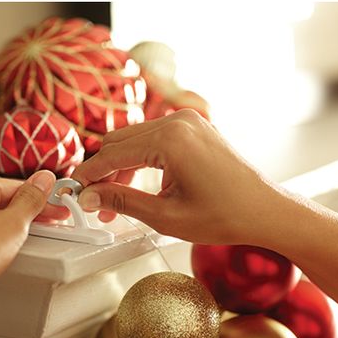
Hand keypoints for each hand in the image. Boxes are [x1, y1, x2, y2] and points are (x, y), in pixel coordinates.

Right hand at [77, 112, 283, 246]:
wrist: (264, 210)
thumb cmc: (226, 215)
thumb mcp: (167, 216)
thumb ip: (123, 202)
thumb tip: (91, 196)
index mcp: (171, 139)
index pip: (113, 153)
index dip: (89, 174)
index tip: (73, 190)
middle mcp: (179, 121)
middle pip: (121, 140)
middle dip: (104, 172)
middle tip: (93, 202)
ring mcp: (189, 121)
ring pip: (136, 138)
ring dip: (121, 167)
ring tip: (113, 201)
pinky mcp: (195, 127)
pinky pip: (155, 137)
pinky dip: (141, 159)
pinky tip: (137, 186)